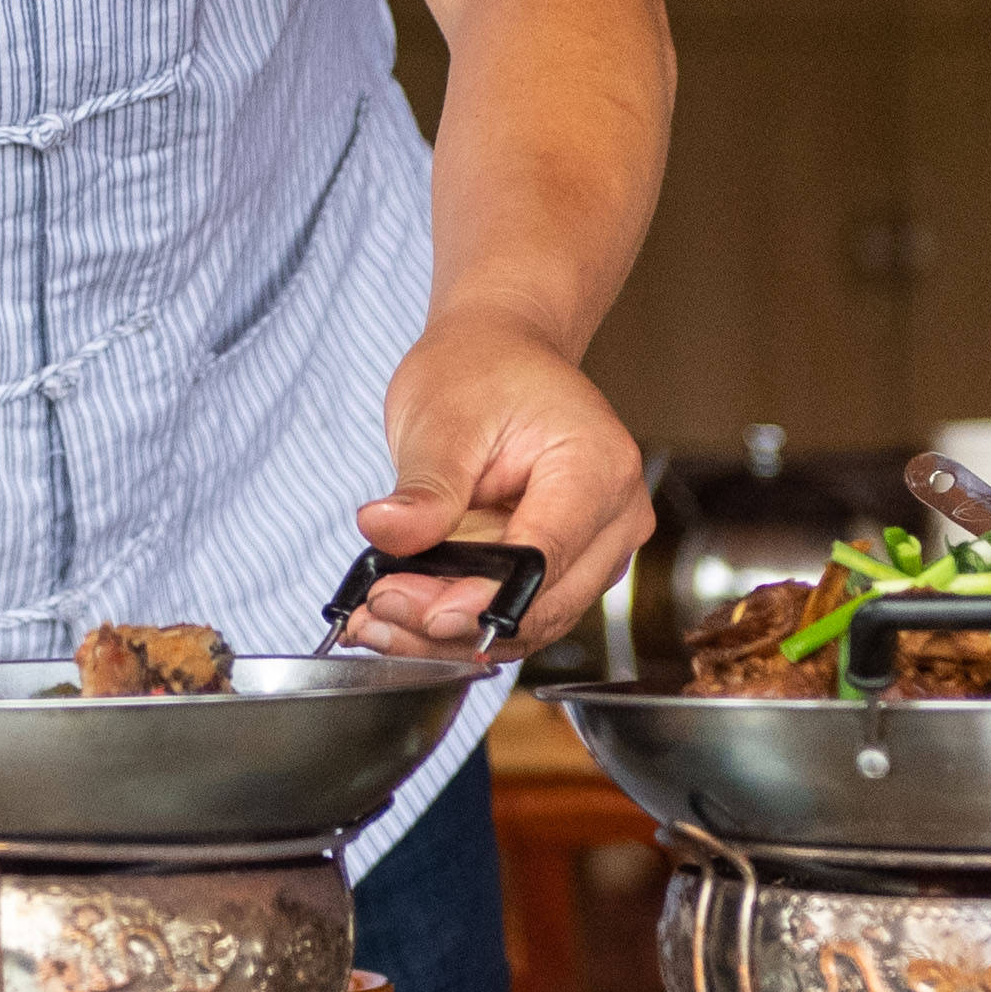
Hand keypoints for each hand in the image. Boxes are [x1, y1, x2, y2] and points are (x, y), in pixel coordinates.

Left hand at [347, 314, 651, 661]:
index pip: (543, 558)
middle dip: (453, 623)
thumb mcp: (441, 416)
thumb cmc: (484, 371)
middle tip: (377, 613)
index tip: (414, 608)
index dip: (478, 597)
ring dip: (449, 636)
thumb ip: (424, 485)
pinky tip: (399, 617)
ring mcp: (597, 551)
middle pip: (541, 606)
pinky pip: (517, 613)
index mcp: (598, 469)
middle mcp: (615, 519)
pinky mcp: (567, 569)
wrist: (502, 356)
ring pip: (529, 624)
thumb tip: (387, 531)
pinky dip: (457, 622)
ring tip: (375, 620)